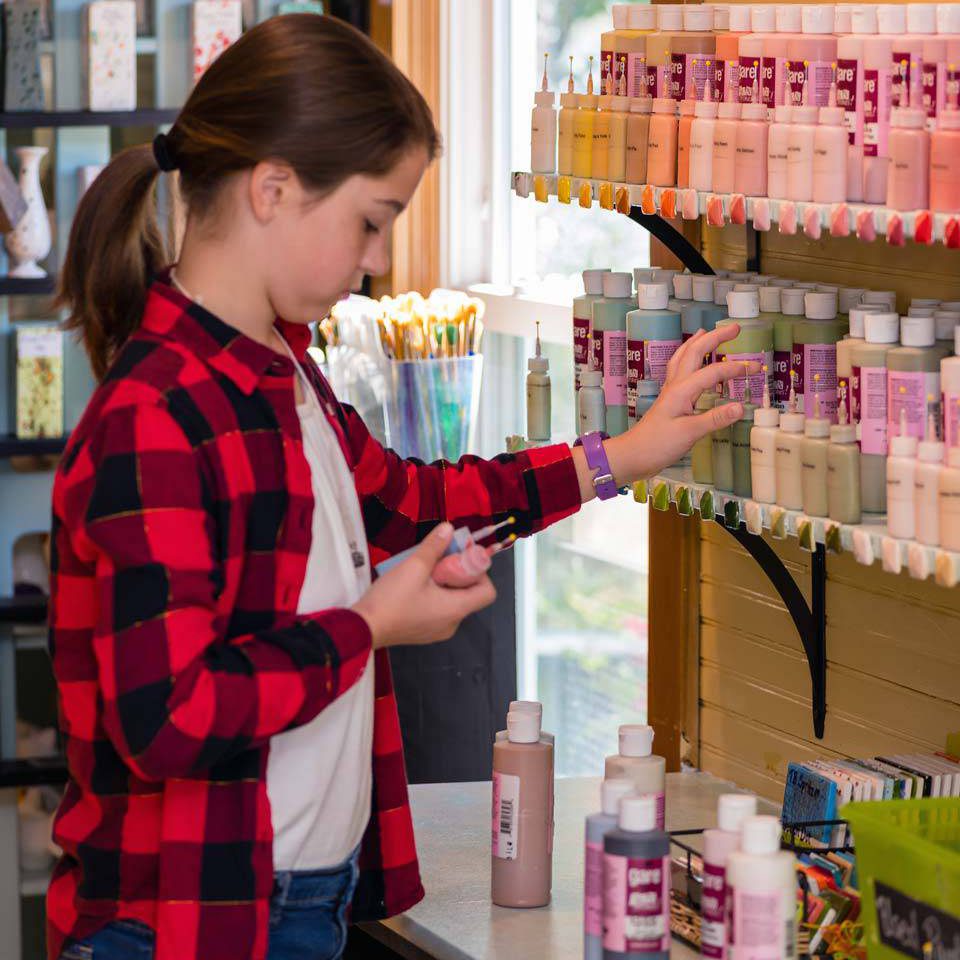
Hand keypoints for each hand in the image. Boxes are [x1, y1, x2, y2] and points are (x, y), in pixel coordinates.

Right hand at [352, 523, 495, 648]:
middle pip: (468, 595)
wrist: (363, 628)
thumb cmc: (391, 600)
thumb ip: (434, 546)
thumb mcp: (414, 566)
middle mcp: (452, 624)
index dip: (480, 573)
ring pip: (451, 601)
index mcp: (456, 610)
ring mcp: (437, 631)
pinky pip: (438, 610)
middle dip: (458, 574)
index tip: (461, 559)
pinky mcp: (423, 632)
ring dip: (443, 583)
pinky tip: (413, 584)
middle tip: (440, 559)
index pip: (487, 592)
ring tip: (423, 570)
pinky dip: (433, 595)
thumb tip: (448, 529)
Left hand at [599, 324, 759, 486]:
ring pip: (683, 358)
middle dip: (714, 338)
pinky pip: (680, 371)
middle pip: (694, 352)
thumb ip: (714, 419)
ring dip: (697, 343)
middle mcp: (675, 386)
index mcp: (681, 391)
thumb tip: (740, 407)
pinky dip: (688, 360)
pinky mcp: (669, 401)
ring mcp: (671, 392)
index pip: (713, 372)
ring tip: (707, 333)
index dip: (736, 368)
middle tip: (734, 329)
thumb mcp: (689, 434)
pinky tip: (692, 363)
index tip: (756, 368)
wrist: (632, 455)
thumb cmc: (656, 445)